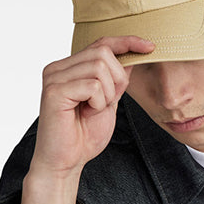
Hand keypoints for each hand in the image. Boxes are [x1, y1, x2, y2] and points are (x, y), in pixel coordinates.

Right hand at [19, 36, 153, 203]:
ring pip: (100, 68)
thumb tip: (131, 57)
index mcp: (69, 67)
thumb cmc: (84, 135)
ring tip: (94, 110)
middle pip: (103, 53)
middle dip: (117, 79)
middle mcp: (58, 67)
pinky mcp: (54, 90)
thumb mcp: (109, 101)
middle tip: (107, 103)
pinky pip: (93, 85)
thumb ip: (117, 80)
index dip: (127, 42)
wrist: (66, 161)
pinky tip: (87, 113)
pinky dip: (99, 102)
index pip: (101, 43)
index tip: (150, 46)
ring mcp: (54, 77)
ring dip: (107, 94)